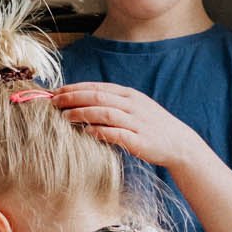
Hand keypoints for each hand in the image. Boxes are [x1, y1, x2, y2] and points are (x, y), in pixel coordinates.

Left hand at [49, 82, 207, 170]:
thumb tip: (82, 104)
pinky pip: (115, 133)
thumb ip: (111, 105)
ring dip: (82, 113)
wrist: (178, 143)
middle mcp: (131, 105)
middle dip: (72, 98)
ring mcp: (136, 121)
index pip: (97, 87)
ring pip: (104, 112)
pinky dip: (99, 132)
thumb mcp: (133, 109)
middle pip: (97, 96)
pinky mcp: (139, 139)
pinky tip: (85, 133)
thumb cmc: (150, 127)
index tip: (55, 92)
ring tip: (64, 117)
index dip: (74, 88)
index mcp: (128, 95)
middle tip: (52, 103)